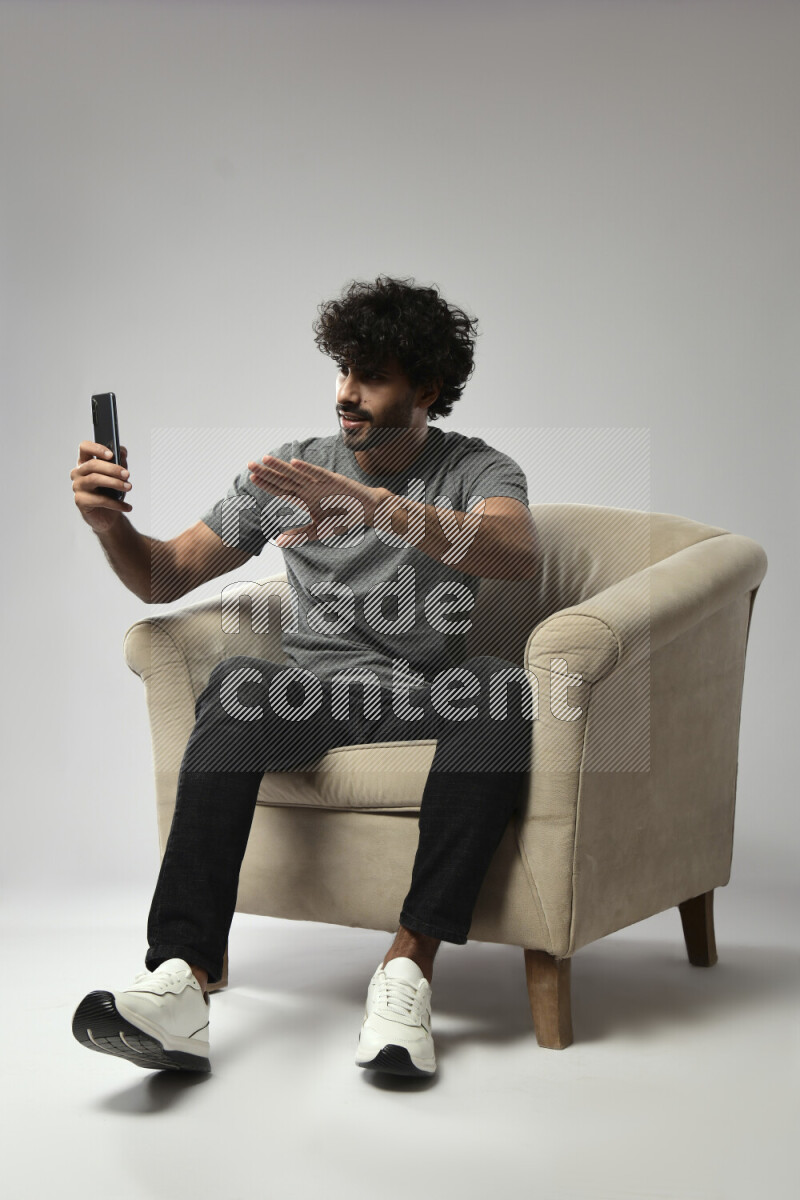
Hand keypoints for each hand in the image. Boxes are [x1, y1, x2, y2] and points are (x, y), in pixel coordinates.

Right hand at [71, 441, 132, 532]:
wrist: (107, 515)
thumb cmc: (111, 492)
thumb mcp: (118, 474)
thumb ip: (120, 461)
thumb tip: (122, 451)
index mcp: (85, 462)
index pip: (84, 447)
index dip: (97, 448)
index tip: (111, 454)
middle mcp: (77, 472)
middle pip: (92, 464)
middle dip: (112, 469)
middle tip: (127, 474)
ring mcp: (77, 486)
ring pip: (95, 479)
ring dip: (115, 483)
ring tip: (129, 487)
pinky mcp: (80, 501)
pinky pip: (100, 500)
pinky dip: (116, 504)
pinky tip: (127, 506)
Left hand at [247, 456, 387, 545]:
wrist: (366, 511)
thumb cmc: (342, 518)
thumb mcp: (318, 530)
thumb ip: (299, 534)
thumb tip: (278, 541)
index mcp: (305, 497)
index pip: (282, 489)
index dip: (267, 484)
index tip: (252, 477)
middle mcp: (309, 487)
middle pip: (284, 479)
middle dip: (268, 472)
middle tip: (250, 464)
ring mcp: (320, 483)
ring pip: (297, 473)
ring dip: (282, 467)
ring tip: (266, 459)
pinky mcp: (334, 480)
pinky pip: (317, 473)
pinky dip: (306, 468)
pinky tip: (294, 463)